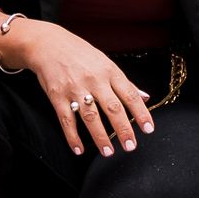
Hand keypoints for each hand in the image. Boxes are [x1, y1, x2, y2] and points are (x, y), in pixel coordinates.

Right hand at [22, 22, 153, 156]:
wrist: (49, 45)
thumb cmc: (82, 55)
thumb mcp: (107, 63)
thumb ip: (125, 83)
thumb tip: (145, 98)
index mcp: (110, 72)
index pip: (130, 95)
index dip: (141, 112)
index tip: (149, 129)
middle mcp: (94, 80)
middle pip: (112, 108)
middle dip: (123, 129)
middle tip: (131, 146)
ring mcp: (75, 89)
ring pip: (90, 116)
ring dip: (100, 136)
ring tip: (108, 152)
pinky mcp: (57, 96)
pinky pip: (66, 120)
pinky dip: (72, 136)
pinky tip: (79, 149)